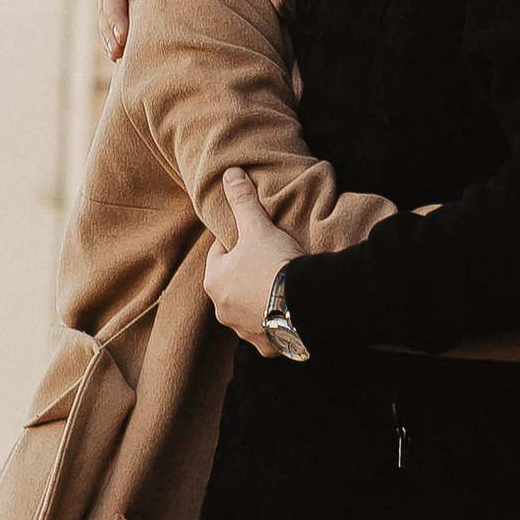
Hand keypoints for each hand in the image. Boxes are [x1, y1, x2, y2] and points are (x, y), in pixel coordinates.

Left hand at [203, 164, 300, 353]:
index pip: (220, 254)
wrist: (305, 303)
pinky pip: (268, 331)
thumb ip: (242, 201)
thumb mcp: (258, 227)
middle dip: (248, 273)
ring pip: (249, 309)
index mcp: (214, 280)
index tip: (256, 239)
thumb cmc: (275, 263)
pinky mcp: (266, 346)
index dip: (238, 243)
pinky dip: (277, 321)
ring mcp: (243, 331)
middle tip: (271, 260)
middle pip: (234, 283)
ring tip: (282, 285)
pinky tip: (291, 309)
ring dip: (261, 299)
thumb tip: (229, 173)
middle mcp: (222, 310)